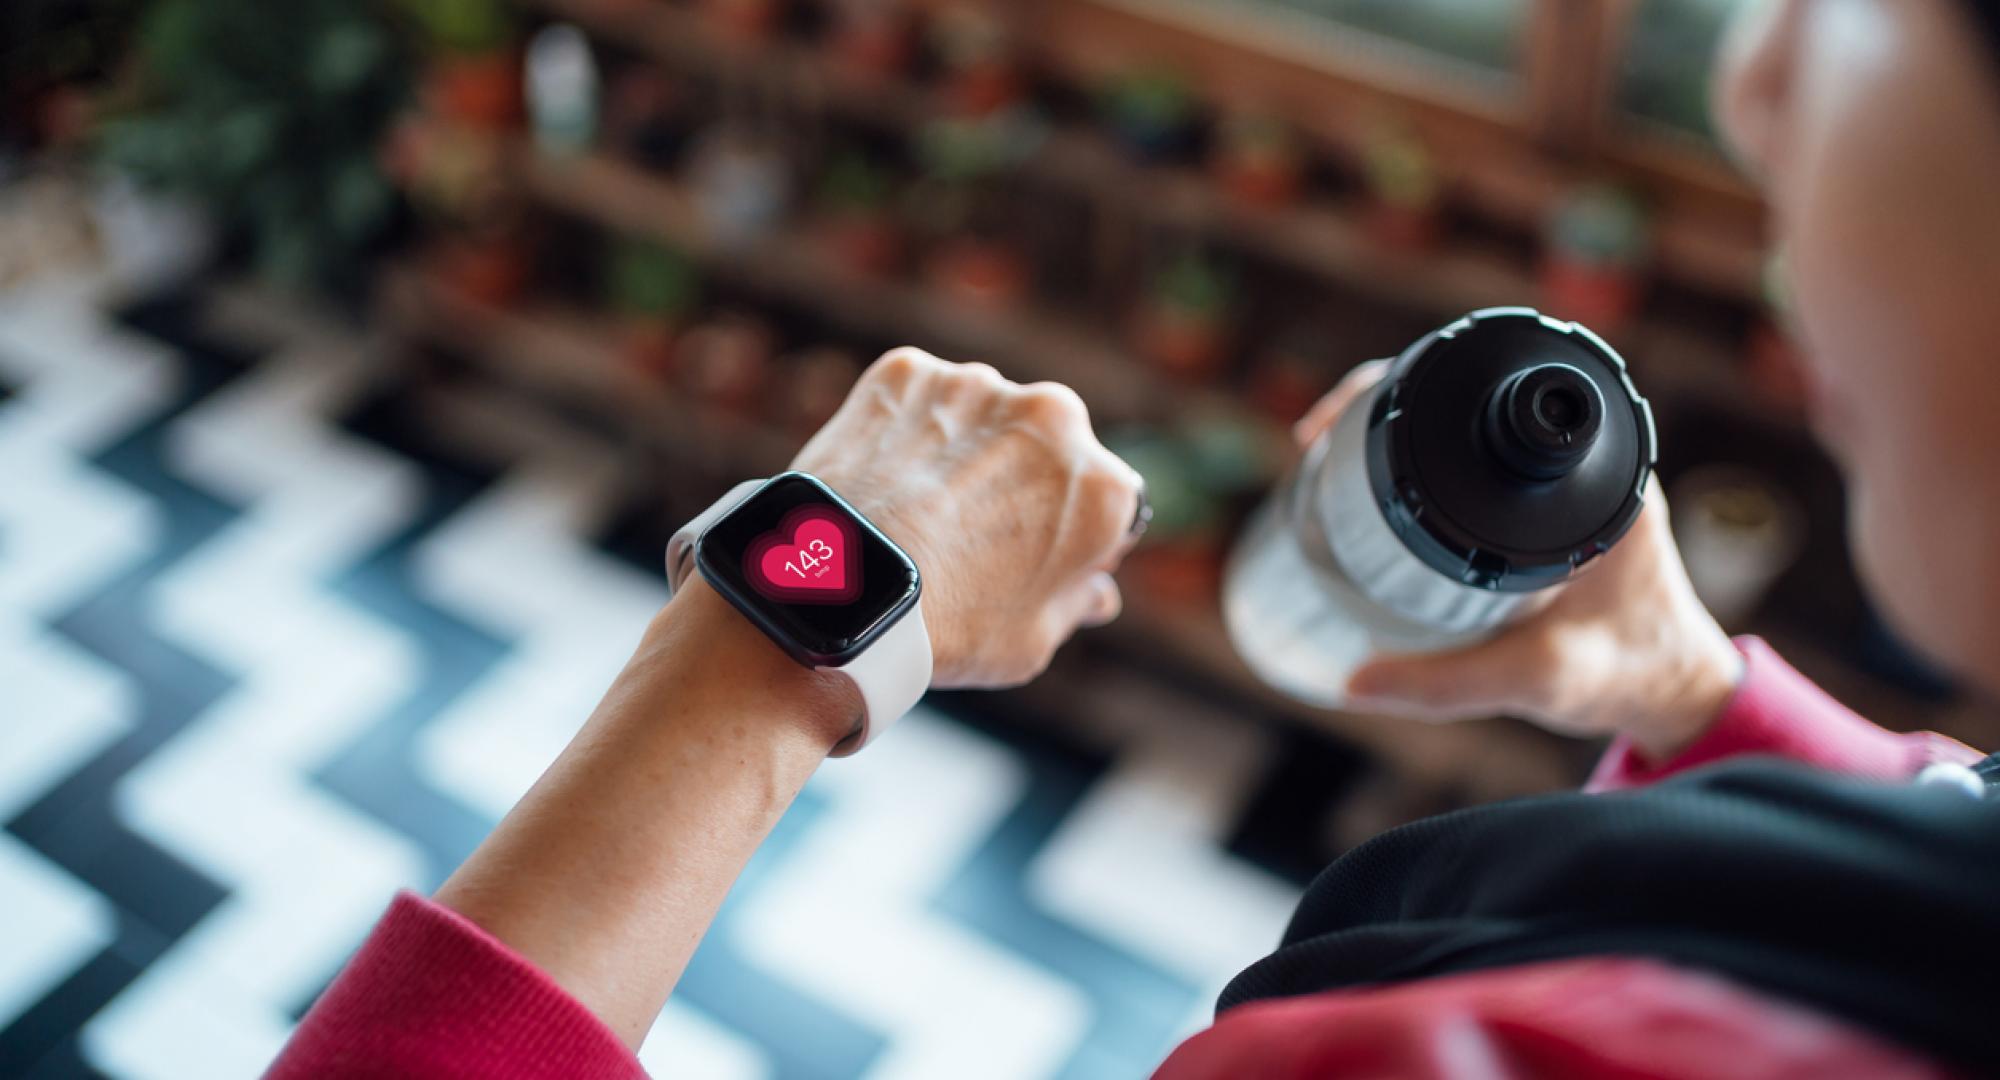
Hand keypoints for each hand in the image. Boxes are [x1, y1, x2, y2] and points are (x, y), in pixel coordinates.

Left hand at [791, 348, 1144, 687]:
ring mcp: (977, 385)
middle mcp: (1054, 416)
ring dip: (966, 450)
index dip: (1075, 536)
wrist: (837, 591)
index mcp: (1104, 486)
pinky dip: (905, 429)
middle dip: (1025, 481)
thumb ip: (1073, 603)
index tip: (1039, 557)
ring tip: (920, 511)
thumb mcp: (1031, 642)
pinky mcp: (907, 371)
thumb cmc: (944, 630)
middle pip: (1049, 446)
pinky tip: (884, 480)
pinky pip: (917, 399)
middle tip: (973, 534)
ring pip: (982, 416)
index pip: (1108, 504)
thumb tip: (1096, 592)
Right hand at [1302, 362, 1744, 760]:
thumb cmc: (1632, 675)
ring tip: (1334, 454)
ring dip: (1403, 428)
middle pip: (1473, 401)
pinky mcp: (1549, 503)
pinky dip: (1427, 459)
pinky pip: (1480, 460)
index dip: (1415, 393)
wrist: (1676, 692)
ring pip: (1472, 426)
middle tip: (1320, 440)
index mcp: (1602, 481)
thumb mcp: (1540, 681)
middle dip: (1388, 403)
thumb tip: (1357, 683)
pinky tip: (1382, 482)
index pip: (1495, 405)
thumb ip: (1450, 683)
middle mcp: (1588, 464)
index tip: (1349, 422)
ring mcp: (1568, 480)